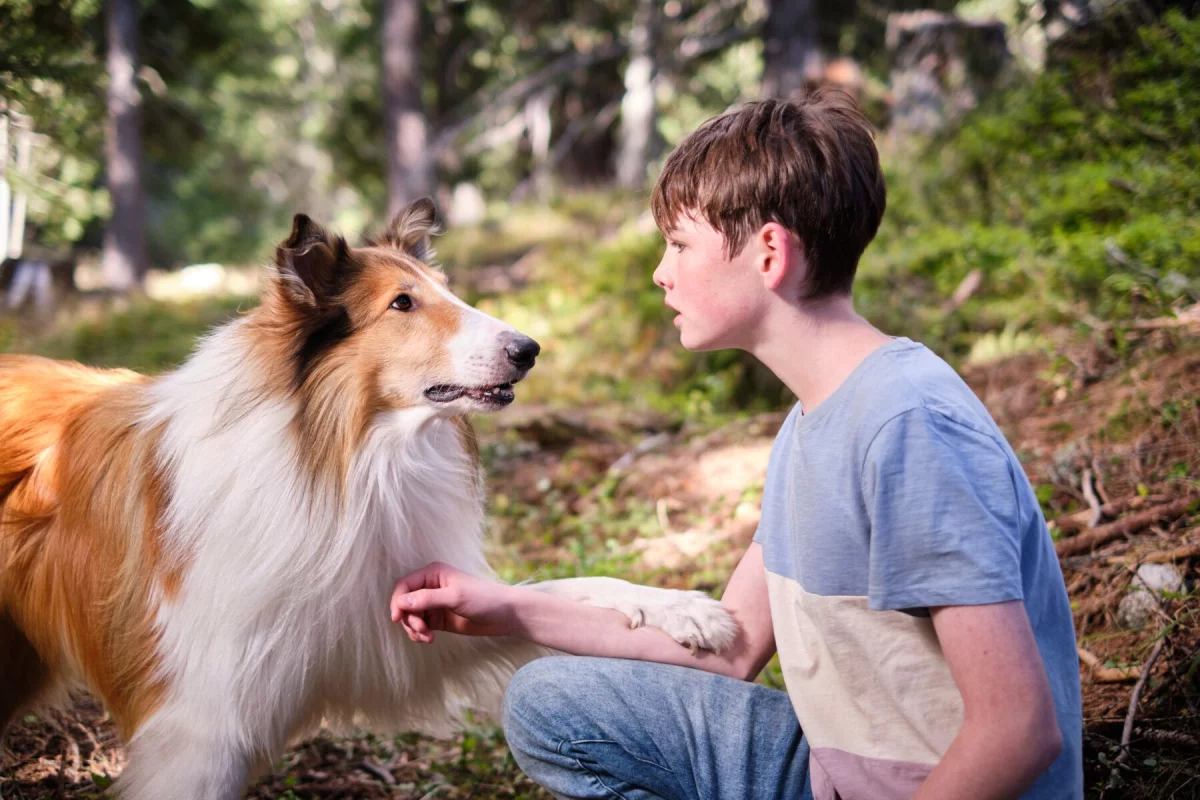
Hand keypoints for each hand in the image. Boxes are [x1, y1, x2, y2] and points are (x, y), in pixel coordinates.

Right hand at [390, 562, 515, 641]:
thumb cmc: (484, 598)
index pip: (404, 585)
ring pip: (411, 617)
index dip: (397, 601)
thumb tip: (402, 602)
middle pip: (405, 603)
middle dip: (409, 619)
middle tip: (422, 630)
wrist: (505, 614)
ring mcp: (434, 604)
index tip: (397, 618)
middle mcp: (431, 587)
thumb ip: (428, 599)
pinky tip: (429, 639)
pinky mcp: (438, 619)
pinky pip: (420, 626)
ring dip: (414, 629)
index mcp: (433, 573)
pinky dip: (420, 634)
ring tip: (427, 638)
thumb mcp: (455, 597)